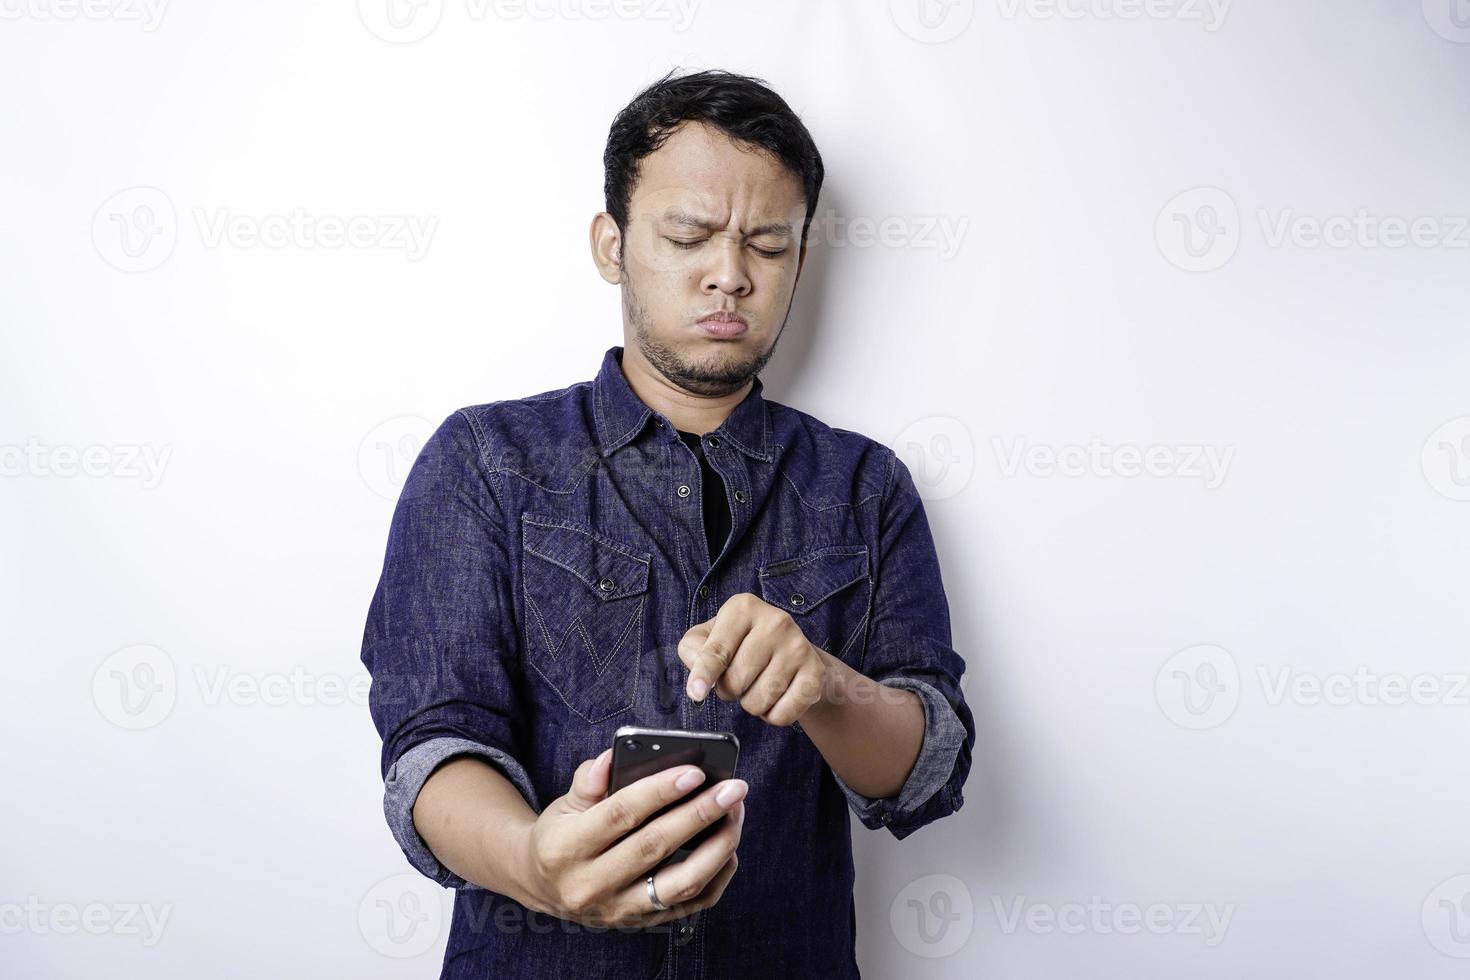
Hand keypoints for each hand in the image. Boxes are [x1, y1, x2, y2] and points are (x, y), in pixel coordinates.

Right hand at [514, 748, 745, 927]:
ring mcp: (618, 910)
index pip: (621, 814)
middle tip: (733, 788)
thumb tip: (612, 757)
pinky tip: (728, 847)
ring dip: (717, 847)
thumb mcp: (564, 804)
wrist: (544, 886)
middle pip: (656, 847)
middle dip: (701, 813)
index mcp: (566, 848)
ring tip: (736, 814)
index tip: (696, 771)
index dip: (660, 791)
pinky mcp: (640, 923)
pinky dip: (717, 876)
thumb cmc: (561, 834)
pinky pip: (690, 905)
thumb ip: (589, 779)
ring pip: (680, 884)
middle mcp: (591, 885)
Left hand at [677, 592, 831, 726]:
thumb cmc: (744, 644)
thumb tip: (698, 681)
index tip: (696, 693)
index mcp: (743, 608)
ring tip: (759, 685)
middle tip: (739, 678)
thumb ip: (693, 650)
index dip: (704, 674)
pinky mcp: (815, 672)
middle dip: (729, 690)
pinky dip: (773, 716)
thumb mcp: (711, 636)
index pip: (717, 650)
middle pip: (735, 681)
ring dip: (751, 704)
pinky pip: (782, 714)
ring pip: (758, 701)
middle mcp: (775, 621)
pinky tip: (778, 697)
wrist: (796, 653)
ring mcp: (798, 646)